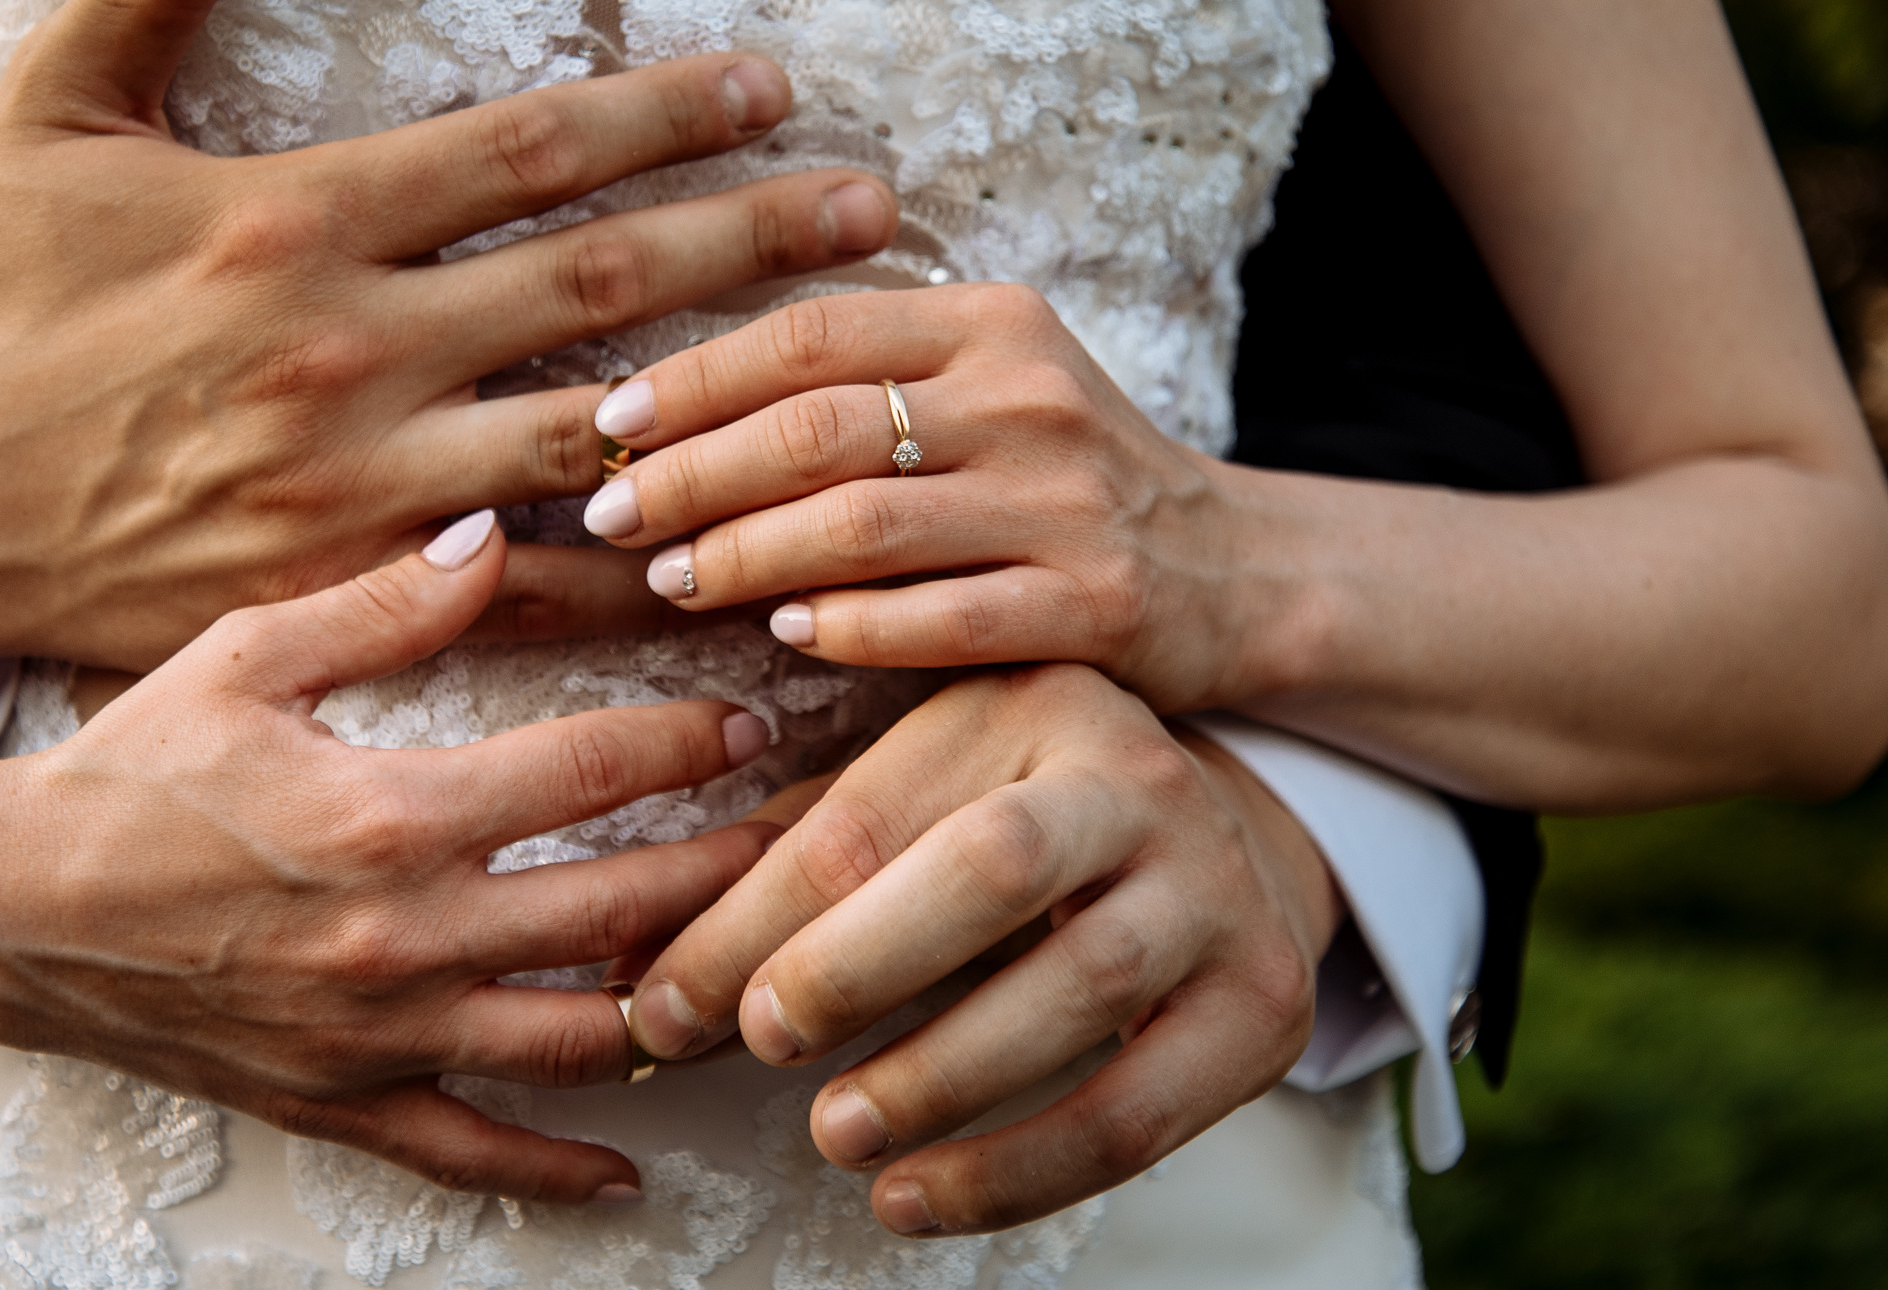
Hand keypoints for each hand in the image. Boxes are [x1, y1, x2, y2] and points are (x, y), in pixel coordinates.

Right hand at [0, 0, 896, 708]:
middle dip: (752, 240)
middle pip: (599, 285)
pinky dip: (625, 574)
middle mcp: (351, 345)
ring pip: (589, 438)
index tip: (772, 92)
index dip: (664, 112)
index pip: (527, 148)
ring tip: (844, 387)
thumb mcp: (51, 119)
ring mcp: (358, 479)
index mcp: (299, 215)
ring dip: (729, 408)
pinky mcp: (344, 590)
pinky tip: (727, 558)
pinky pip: (521, 590)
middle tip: (874, 212)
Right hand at [0, 509, 778, 1201]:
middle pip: (625, 909)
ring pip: (578, 1039)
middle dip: (735, 870)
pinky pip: (473, 1151)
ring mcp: (383, 1033)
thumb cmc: (129, 774)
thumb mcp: (246, 656)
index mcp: (392, 814)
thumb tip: (494, 536)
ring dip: (679, 1004)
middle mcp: (406, 935)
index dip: (694, 740)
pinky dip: (557, 1167)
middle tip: (811, 838)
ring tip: (755, 966)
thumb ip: (386, 602)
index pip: (595, 769)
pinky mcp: (345, 1098)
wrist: (6, 910)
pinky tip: (631, 1165)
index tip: (756, 722)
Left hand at [575, 286, 1253, 715]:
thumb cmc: (1065, 477)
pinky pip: (941, 617)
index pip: (811, 335)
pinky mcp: (1092, 605)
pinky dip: (849, 628)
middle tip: (606, 514)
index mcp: (990, 325)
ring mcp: (1064, 503)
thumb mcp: (988, 387)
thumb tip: (675, 409)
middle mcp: (1029, 398)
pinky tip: (783, 635)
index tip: (606, 426)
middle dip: (692, 473)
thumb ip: (868, 382)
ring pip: (865, 524)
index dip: (693, 380)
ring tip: (668, 578)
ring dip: (746, 553)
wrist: (1233, 568)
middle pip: (819, 429)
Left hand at [622, 664, 1341, 1233]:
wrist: (1229, 849)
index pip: (872, 813)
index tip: (667, 1005)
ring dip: (936, 1080)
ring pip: (1078, 993)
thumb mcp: (919, 797)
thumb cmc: (1024, 822)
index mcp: (1032, 703)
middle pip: (996, 864)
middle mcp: (1139, 779)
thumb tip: (640, 977)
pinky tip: (917, 1196)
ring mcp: (1216, 891)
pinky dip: (1015, 1173)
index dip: (753, 914)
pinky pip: (1135, 1115)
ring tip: (836, 1133)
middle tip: (763, 1037)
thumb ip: (790, 868)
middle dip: (858, 959)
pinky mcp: (1259, 1008)